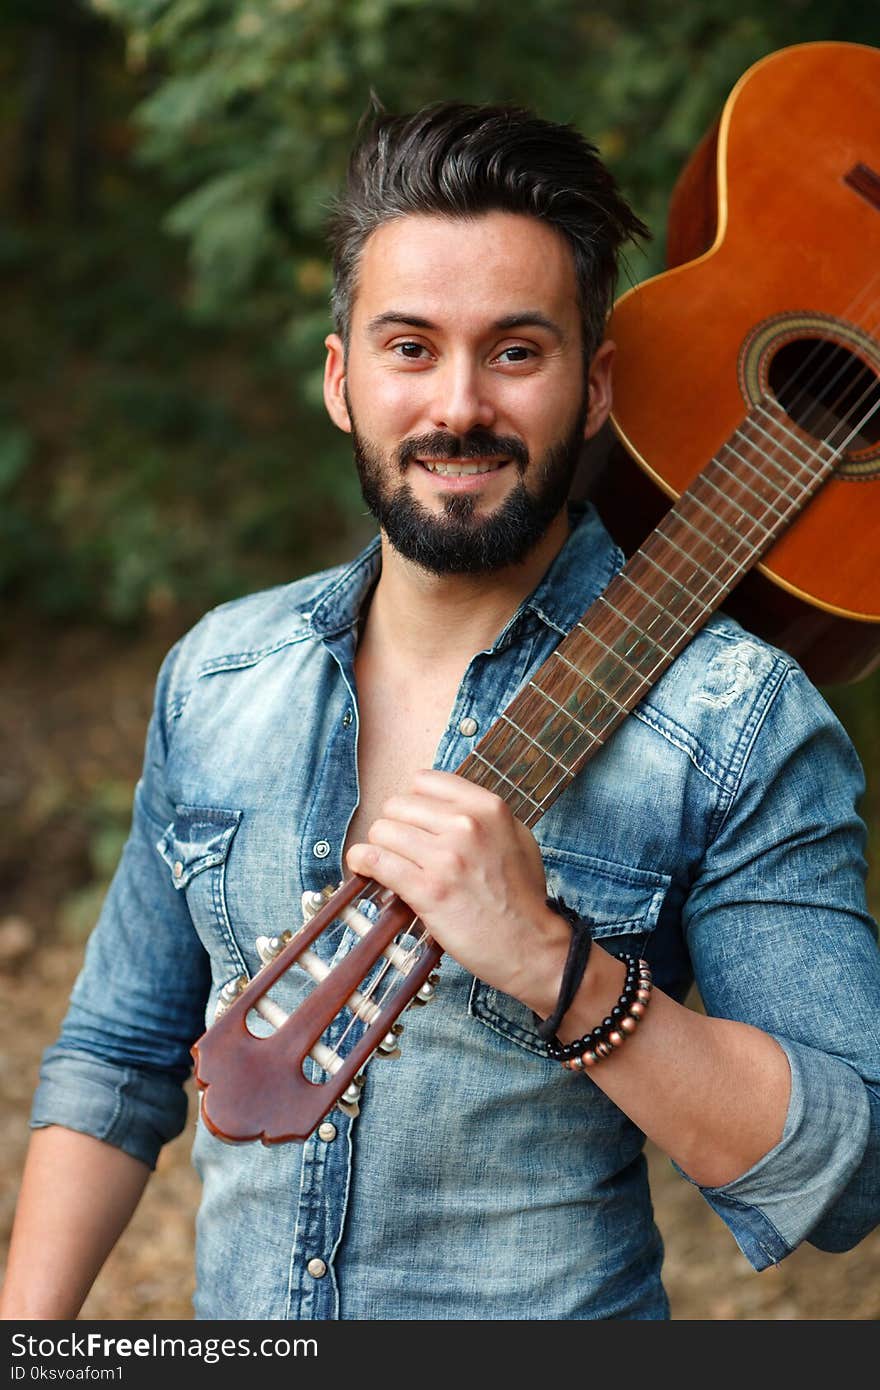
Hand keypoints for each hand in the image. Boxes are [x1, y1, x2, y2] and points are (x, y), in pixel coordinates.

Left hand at [345, 769, 568, 1010]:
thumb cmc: (522, 896)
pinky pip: (375, 860)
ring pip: (382, 831)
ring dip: (379, 847)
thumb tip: (440, 805)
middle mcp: (466, 825)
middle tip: (403, 850)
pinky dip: (362, 862)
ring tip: (388, 863)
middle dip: (395, 826)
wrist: (531, 946)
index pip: (423, 781)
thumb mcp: (517, 837)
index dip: (413, 802)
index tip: (414, 822)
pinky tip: (364, 867)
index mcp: (488, 807)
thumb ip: (481, 815)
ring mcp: (446, 857)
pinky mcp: (428, 890)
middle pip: (397, 804)